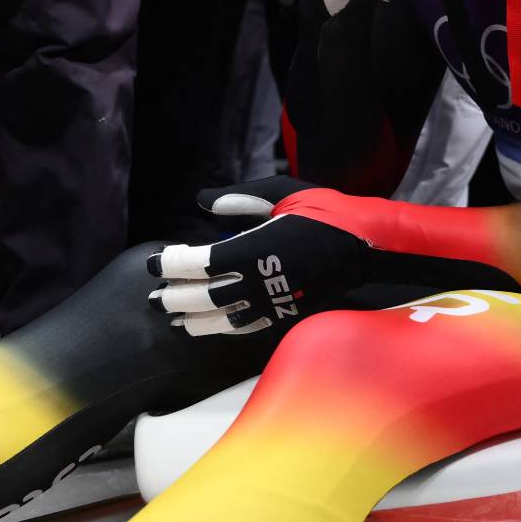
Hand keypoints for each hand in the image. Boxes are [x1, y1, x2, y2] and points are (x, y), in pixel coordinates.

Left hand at [148, 178, 366, 335]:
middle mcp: (258, 282)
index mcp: (253, 250)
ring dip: (194, 320)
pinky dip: (224, 328)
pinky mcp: (286, 315)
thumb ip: (238, 199)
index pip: (198, 263)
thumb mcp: (280, 192)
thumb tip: (203, 202)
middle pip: (203, 296)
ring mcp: (273, 303)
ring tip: (175, 320)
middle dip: (174, 296)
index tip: (154, 261)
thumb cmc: (324, 212)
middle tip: (154, 297)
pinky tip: (212, 327)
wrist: (366, 245)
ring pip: (222, 320)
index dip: (171, 264)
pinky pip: (247, 327)